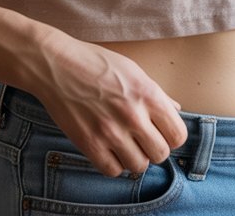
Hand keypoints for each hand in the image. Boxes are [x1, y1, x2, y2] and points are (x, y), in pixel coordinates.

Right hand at [31, 32, 187, 176]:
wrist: (56, 64)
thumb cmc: (96, 63)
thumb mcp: (133, 71)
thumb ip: (156, 93)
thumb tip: (176, 108)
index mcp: (148, 94)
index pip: (178, 135)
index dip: (172, 136)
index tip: (162, 133)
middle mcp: (133, 116)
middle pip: (161, 154)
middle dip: (154, 149)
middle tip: (142, 139)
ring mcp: (110, 132)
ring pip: (139, 166)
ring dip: (134, 158)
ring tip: (124, 144)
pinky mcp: (88, 144)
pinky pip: (112, 170)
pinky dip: (113, 164)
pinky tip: (107, 149)